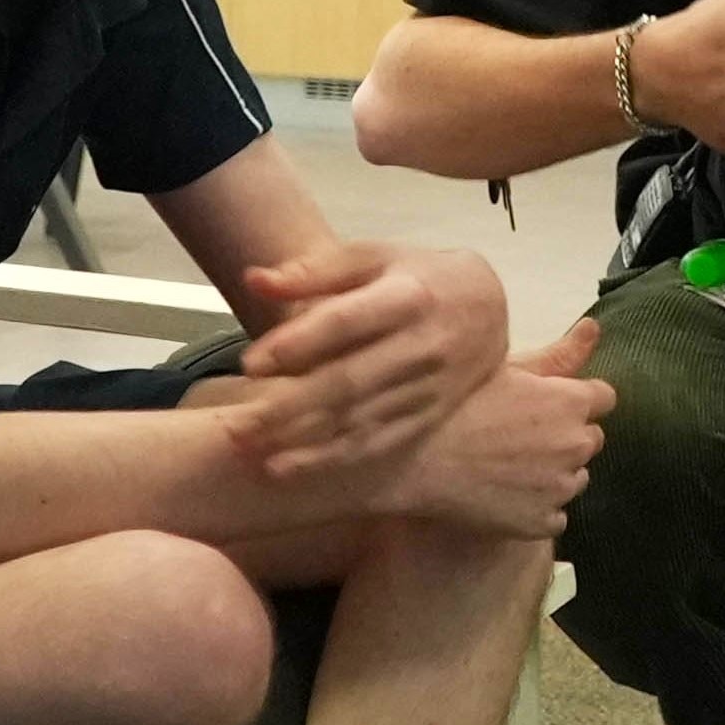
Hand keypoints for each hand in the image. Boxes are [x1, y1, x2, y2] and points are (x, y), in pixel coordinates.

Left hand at [225, 242, 508, 475]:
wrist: (487, 306)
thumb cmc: (417, 275)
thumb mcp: (373, 257)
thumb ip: (314, 271)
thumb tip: (254, 280)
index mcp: (408, 295)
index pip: (347, 322)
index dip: (299, 344)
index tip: (250, 364)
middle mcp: (423, 346)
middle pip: (349, 382)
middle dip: (288, 407)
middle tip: (237, 423)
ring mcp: (430, 388)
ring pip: (359, 421)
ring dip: (301, 440)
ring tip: (249, 448)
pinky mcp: (429, 418)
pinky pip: (376, 444)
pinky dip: (330, 459)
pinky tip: (287, 467)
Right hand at [377, 318, 614, 538]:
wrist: (415, 460)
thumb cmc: (456, 404)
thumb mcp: (507, 367)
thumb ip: (560, 352)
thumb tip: (595, 327)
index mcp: (571, 401)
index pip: (604, 398)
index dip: (576, 398)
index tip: (548, 401)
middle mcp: (576, 445)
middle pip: (591, 438)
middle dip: (568, 434)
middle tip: (523, 432)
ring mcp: (560, 488)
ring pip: (575, 478)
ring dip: (556, 472)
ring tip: (510, 464)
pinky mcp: (542, 523)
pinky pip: (555, 515)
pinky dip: (538, 507)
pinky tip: (506, 493)